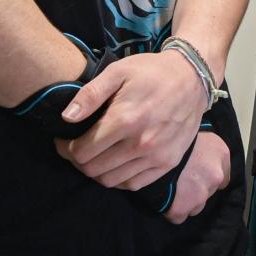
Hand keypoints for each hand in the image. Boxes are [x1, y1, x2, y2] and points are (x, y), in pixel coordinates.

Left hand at [58, 51, 211, 188]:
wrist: (193, 78)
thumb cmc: (151, 72)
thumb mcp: (118, 71)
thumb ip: (90, 94)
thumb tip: (67, 117)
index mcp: (125, 119)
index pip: (82, 151)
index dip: (65, 149)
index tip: (63, 141)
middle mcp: (141, 143)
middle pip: (93, 169)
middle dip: (77, 161)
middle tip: (74, 149)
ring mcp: (156, 156)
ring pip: (110, 181)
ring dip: (95, 171)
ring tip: (93, 156)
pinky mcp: (168, 164)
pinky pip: (133, 184)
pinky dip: (117, 179)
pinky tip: (113, 164)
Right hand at [165, 130, 231, 223]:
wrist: (151, 148)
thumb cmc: (170, 134)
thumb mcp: (192, 133)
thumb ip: (200, 148)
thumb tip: (194, 156)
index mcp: (221, 153)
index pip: (223, 175)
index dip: (208, 176)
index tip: (196, 175)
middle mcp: (216, 175)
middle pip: (209, 191)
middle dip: (196, 190)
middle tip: (180, 181)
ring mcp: (201, 194)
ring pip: (196, 206)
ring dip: (186, 202)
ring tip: (171, 191)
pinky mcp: (183, 208)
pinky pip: (179, 216)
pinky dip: (172, 211)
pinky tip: (163, 199)